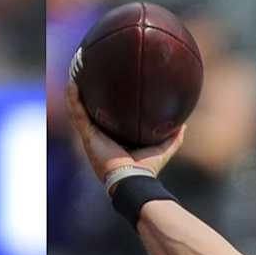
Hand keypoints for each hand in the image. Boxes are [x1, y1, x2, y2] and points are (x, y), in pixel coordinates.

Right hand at [65, 81, 185, 185]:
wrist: (133, 179)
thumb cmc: (146, 169)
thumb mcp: (163, 149)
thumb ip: (173, 138)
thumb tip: (184, 124)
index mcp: (114, 141)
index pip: (107, 121)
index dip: (105, 108)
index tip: (107, 91)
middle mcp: (101, 138)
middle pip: (91, 114)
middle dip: (86, 98)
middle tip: (86, 78)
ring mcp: (92, 137)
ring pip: (79, 112)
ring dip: (74, 95)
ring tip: (74, 74)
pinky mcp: (88, 137)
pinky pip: (77, 114)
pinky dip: (72, 99)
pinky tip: (71, 84)